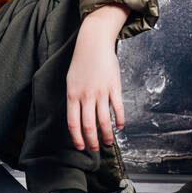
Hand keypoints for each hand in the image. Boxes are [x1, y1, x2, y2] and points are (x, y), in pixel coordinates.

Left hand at [66, 4, 128, 150]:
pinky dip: (120, 120)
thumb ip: (75, 99)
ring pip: (104, 121)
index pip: (73, 123)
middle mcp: (86, 96)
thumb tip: (80, 117)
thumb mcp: (71, 81)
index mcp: (73, 95)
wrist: (94, 43)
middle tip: (96, 149)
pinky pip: (118, 109)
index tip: (81, 147)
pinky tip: (120, 126)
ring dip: (108, 135)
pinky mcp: (114, 87)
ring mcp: (101, 92)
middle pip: (89, 126)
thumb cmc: (81, 62)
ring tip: (109, 142)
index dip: (77, 138)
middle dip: (92, 141)